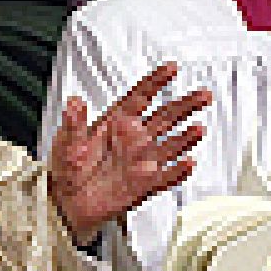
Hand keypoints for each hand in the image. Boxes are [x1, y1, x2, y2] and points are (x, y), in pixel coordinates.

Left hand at [49, 62, 209, 245]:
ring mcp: (141, 161)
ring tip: (198, 129)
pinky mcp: (144, 184)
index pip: (140, 96)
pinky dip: (178, 171)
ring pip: (170, 145)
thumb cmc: (68, 169)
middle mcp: (133, 139)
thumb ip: (73, 122)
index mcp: (116, 122)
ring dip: (186, 137)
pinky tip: (188, 163)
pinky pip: (165, 176)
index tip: (171, 68)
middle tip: (203, 95)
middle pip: (165, 117)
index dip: (156, 82)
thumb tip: (74, 102)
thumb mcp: (66, 142)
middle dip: (185, 105)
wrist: (68, 203)